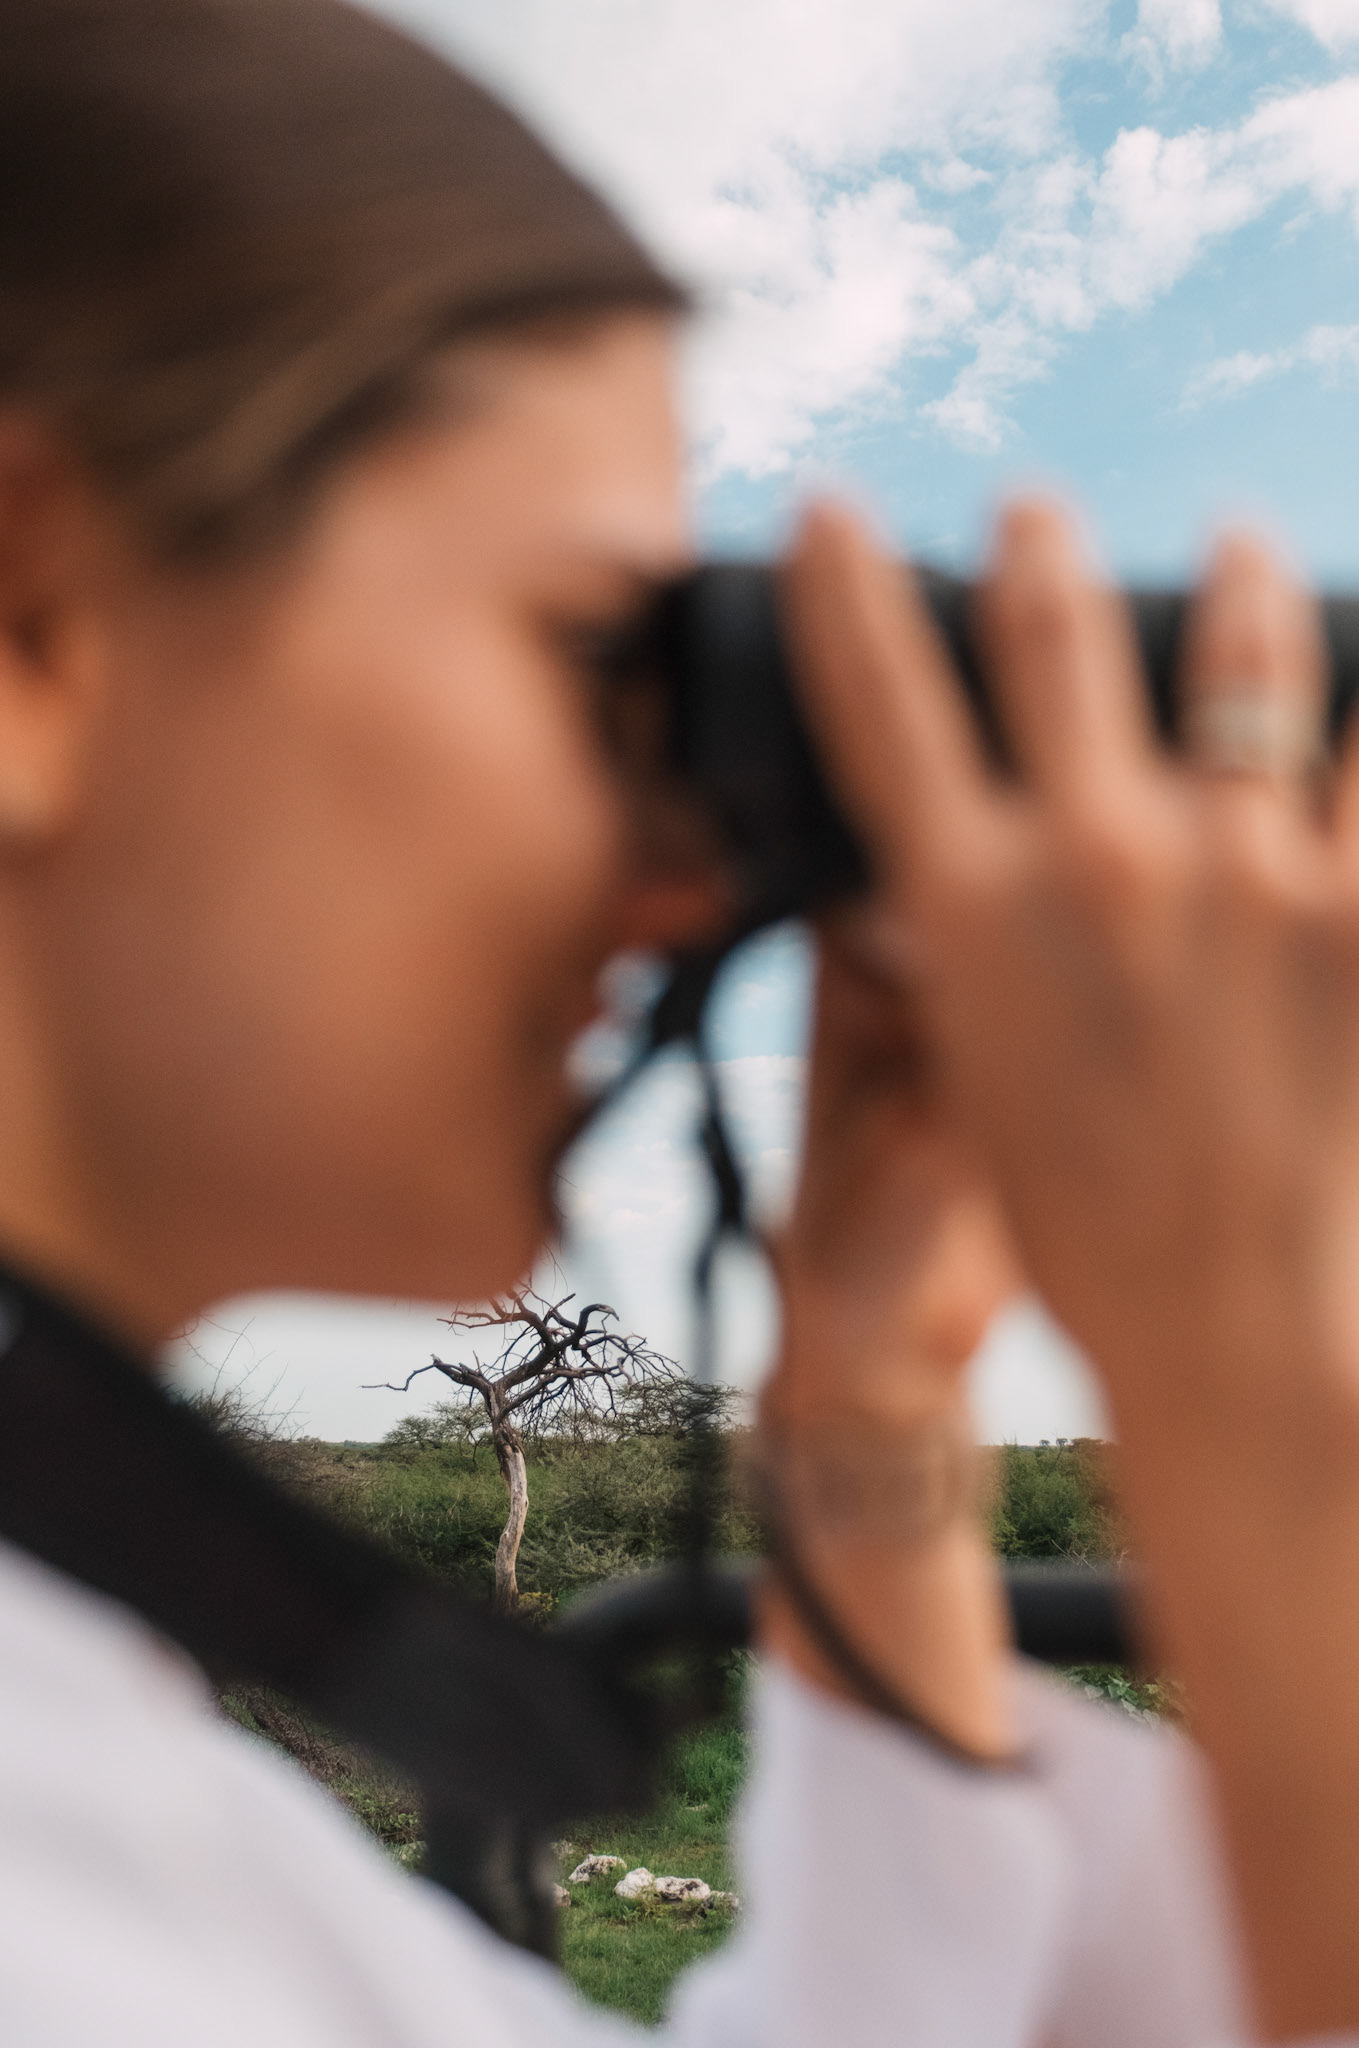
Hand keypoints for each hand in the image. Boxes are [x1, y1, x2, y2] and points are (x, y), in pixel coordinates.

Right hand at [784, 495, 1358, 2037]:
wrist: (1240, 1331)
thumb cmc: (1091, 1230)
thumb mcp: (983, 1078)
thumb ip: (970, 951)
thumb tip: (957, 867)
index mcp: (971, 908)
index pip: (878, 701)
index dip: (842, 588)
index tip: (828, 513)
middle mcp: (1094, 855)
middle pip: (1050, 636)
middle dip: (1033, 554)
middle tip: (1032, 515)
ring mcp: (1242, 865)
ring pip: (1243, 649)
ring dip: (1230, 583)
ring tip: (1241, 553)